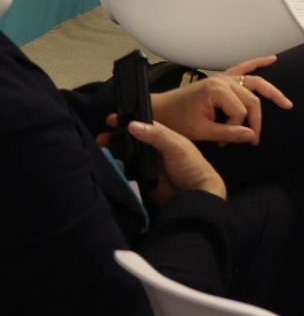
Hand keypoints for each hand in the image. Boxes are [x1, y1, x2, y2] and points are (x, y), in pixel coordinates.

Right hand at [110, 117, 227, 203]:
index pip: (142, 126)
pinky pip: (124, 172)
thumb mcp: (177, 146)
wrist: (195, 196)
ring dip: (112, 153)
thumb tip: (131, 125)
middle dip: (114, 138)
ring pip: (124, 156)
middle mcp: (152, 150)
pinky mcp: (139, 181)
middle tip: (99, 138)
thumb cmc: (191, 166)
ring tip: (97, 150)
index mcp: (163, 138)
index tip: (109, 119)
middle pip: (129, 141)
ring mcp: (145, 166)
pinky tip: (102, 165)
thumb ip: (157, 135)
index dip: (127, 122)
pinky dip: (114, 168)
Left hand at [151, 56, 292, 145]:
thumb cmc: (175, 121)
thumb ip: (228, 133)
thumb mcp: (200, 132)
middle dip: (254, 120)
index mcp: (217, 91)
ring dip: (271, 92)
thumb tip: (252, 136)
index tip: (223, 142)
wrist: (158, 111)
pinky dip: (257, 63)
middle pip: (251, 100)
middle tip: (254, 139)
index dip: (236, 128)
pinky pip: (243, 68)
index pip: (240, 111)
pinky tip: (272, 59)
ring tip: (286, 103)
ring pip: (255, 83)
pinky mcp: (220, 79)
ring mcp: (222, 78)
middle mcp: (223, 80)